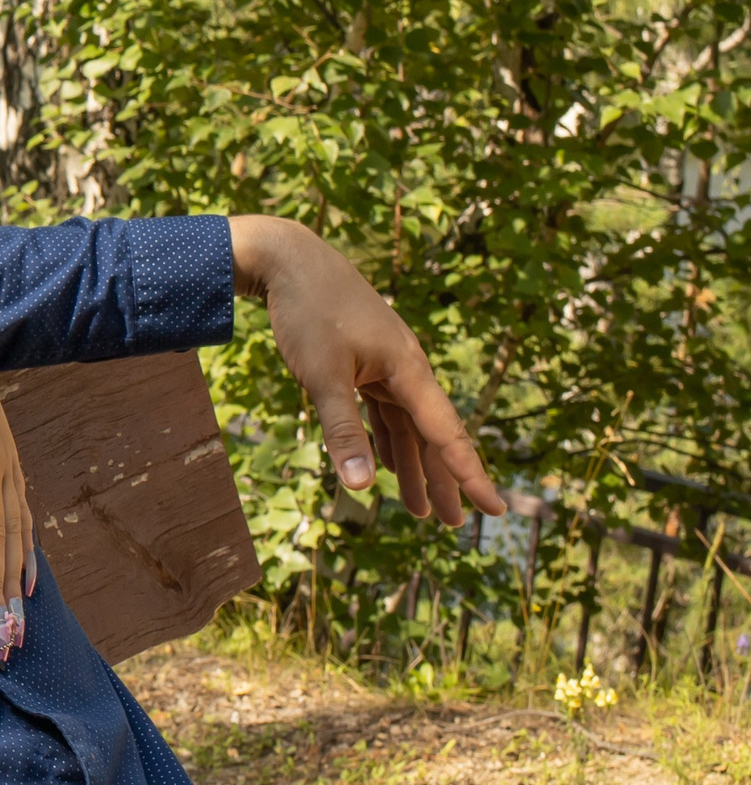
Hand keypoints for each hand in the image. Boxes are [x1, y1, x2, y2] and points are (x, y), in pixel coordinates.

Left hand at [228, 214, 505, 525]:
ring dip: (412, 465)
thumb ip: (343, 431)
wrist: (288, 259)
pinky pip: (383, 410)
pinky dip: (385, 440)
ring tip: (420, 510)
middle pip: (431, 434)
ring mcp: (384, 364)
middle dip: (442, 480)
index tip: (495, 509)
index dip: (470, 474)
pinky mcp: (363, 361)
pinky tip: (385, 466)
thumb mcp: (321, 376)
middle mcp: (405, 368)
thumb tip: (360, 487)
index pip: (446, 433)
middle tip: (455, 525)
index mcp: (407, 370)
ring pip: (406, 426)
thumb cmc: (307, 312)